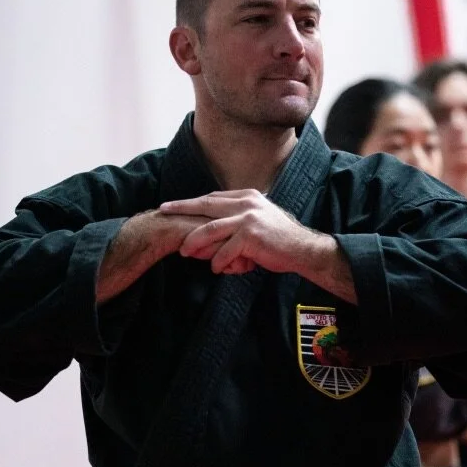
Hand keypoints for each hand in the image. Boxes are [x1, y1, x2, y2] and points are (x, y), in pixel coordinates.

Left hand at [159, 189, 313, 274]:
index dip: (192, 202)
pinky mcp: (251, 237)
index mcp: (247, 197)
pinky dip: (218, 262)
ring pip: (210, 229)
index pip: (213, 197)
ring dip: (195, 242)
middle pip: (206, 205)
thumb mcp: (259, 220)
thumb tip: (216, 225)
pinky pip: (225, 251)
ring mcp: (248, 219)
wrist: (303, 250)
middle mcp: (246, 204)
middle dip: (182, 209)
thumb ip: (240, 217)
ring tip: (185, 252)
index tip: (173, 204)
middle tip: (163, 212)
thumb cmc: (280, 239)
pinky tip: (217, 269)